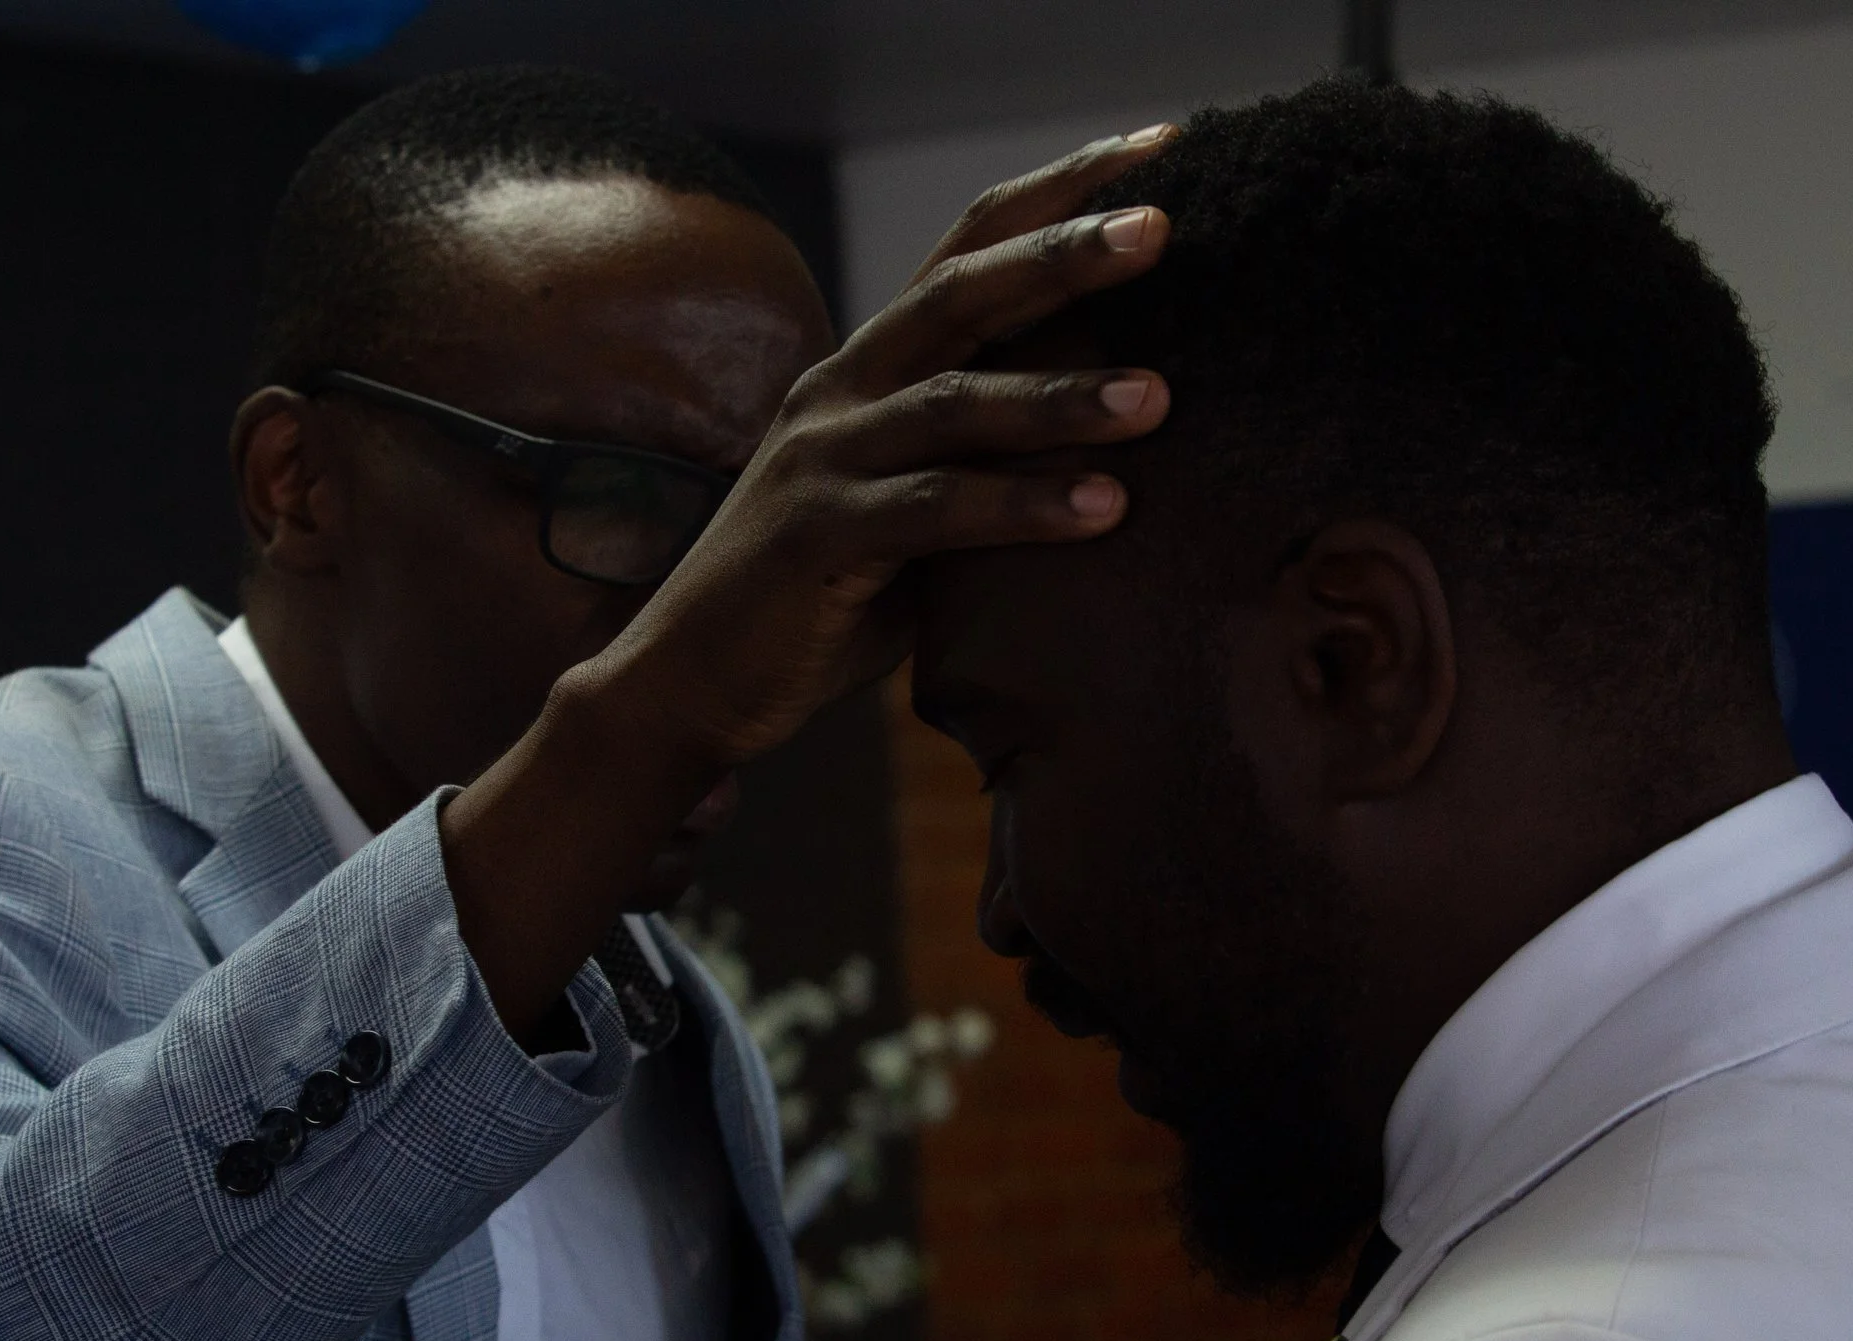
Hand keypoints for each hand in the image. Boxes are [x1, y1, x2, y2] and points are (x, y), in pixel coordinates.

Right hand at [573, 125, 1178, 768]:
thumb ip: (989, 466)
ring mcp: (822, 456)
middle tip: (1160, 228)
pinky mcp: (818, 534)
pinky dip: (1022, 506)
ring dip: (1061, 398)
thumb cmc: (823, 599)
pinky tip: (1103, 510)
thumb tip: (1131, 449)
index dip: (1056, 194)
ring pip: (953, 400)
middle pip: (959, 292)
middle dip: (1061, 254)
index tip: (1155, 149)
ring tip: (1158, 400)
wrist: (692, 680)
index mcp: (871, 368)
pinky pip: (935, 508)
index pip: (967, 250)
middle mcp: (842, 389)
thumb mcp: (918, 513)